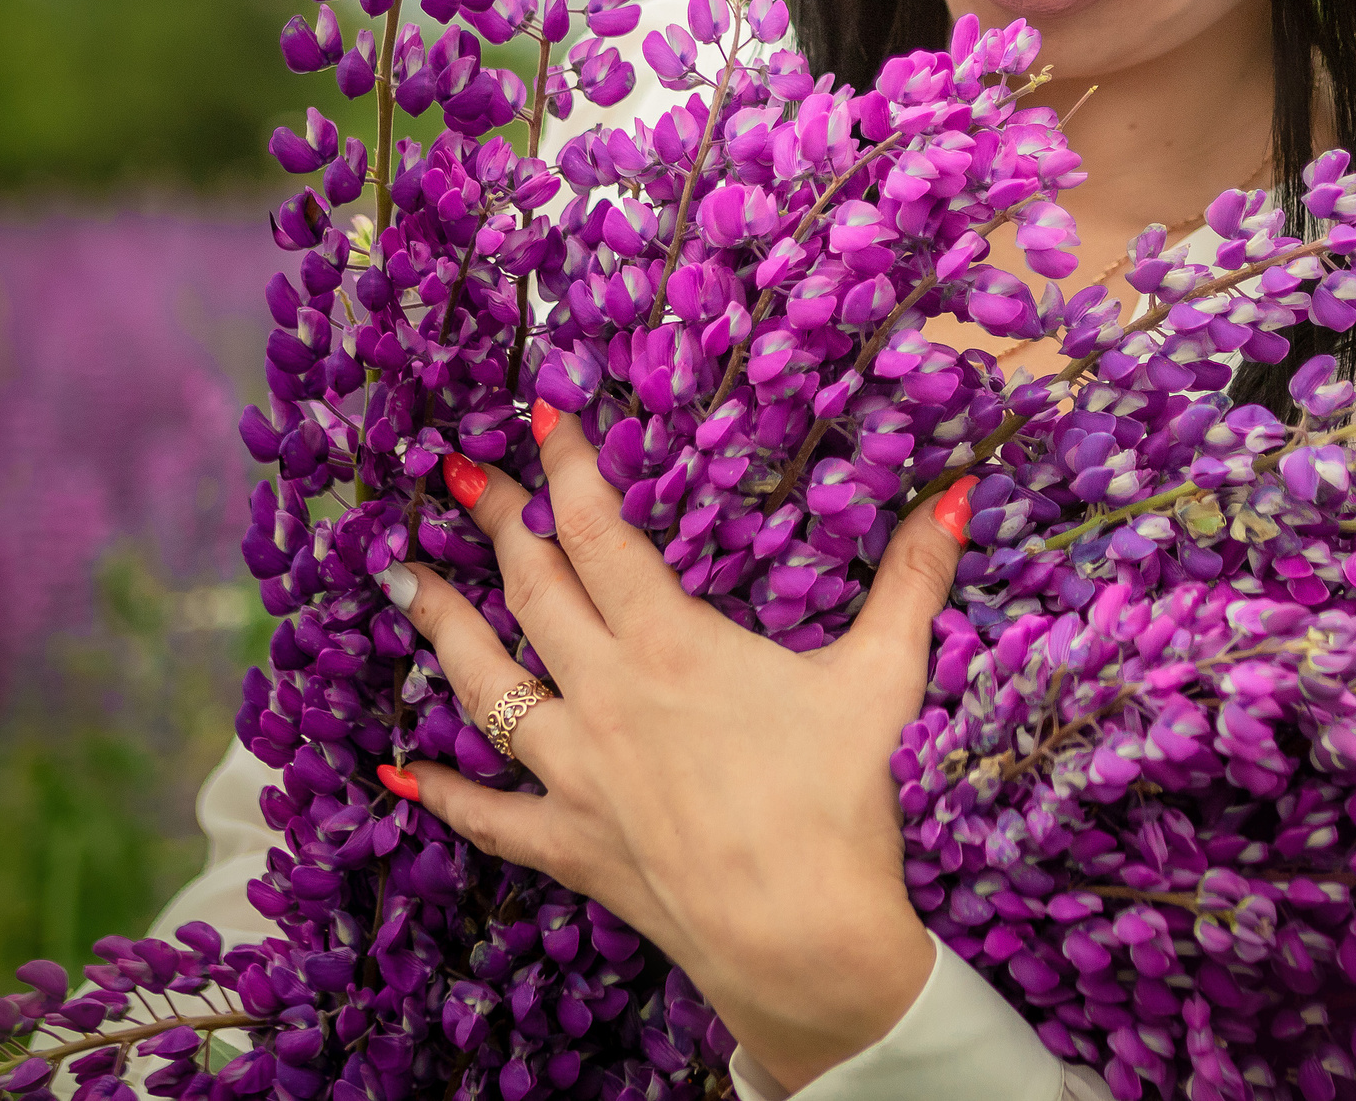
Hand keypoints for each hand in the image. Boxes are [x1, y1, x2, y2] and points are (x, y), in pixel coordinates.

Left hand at [377, 412, 972, 1094]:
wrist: (801, 940)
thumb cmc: (840, 804)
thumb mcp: (883, 677)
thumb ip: (913, 580)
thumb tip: (956, 493)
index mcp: (672, 645)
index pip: (601, 533)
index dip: (567, 469)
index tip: (541, 417)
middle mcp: (606, 695)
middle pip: (530, 589)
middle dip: (494, 521)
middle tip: (458, 474)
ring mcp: (576, 771)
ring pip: (482, 684)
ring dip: (440, 625)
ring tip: (400, 580)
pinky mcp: (569, 842)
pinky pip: (487, 812)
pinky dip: (441, 790)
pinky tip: (399, 769)